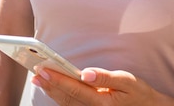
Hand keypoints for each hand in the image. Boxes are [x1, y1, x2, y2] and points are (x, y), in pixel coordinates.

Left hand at [31, 67, 165, 104]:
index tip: (43, 70)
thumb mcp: (128, 81)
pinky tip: (52, 88)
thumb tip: (85, 72)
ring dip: (51, 92)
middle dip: (49, 85)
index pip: (74, 89)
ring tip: (38, 78)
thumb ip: (105, 77)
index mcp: (102, 102)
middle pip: (66, 98)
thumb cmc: (139, 93)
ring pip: (66, 104)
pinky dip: (59, 97)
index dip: (57, 80)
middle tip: (34, 72)